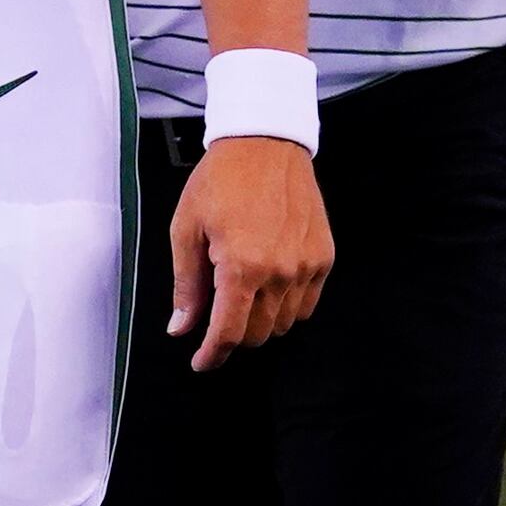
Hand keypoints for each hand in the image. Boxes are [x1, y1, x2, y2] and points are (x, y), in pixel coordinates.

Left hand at [169, 135, 333, 368]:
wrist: (265, 144)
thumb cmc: (221, 180)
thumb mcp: (187, 229)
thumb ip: (187, 285)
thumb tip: (182, 328)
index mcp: (241, 266)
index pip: (229, 333)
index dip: (212, 355)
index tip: (203, 362)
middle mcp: (279, 271)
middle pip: (258, 334)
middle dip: (234, 335)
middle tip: (218, 313)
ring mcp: (306, 266)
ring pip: (283, 323)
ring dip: (261, 320)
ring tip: (244, 288)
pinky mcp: (323, 257)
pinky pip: (306, 304)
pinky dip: (286, 305)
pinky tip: (269, 283)